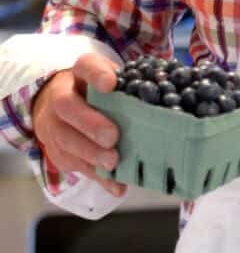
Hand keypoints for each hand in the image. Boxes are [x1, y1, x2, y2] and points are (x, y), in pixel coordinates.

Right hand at [32, 54, 125, 196]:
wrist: (59, 110)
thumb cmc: (97, 95)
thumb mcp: (111, 82)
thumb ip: (131, 88)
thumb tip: (171, 99)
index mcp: (79, 75)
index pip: (85, 66)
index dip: (97, 74)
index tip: (111, 84)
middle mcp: (61, 98)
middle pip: (67, 106)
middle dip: (90, 123)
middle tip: (112, 137)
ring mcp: (55, 127)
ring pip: (65, 140)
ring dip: (91, 154)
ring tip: (113, 162)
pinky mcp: (59, 154)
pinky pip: (75, 166)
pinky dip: (98, 179)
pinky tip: (117, 186)